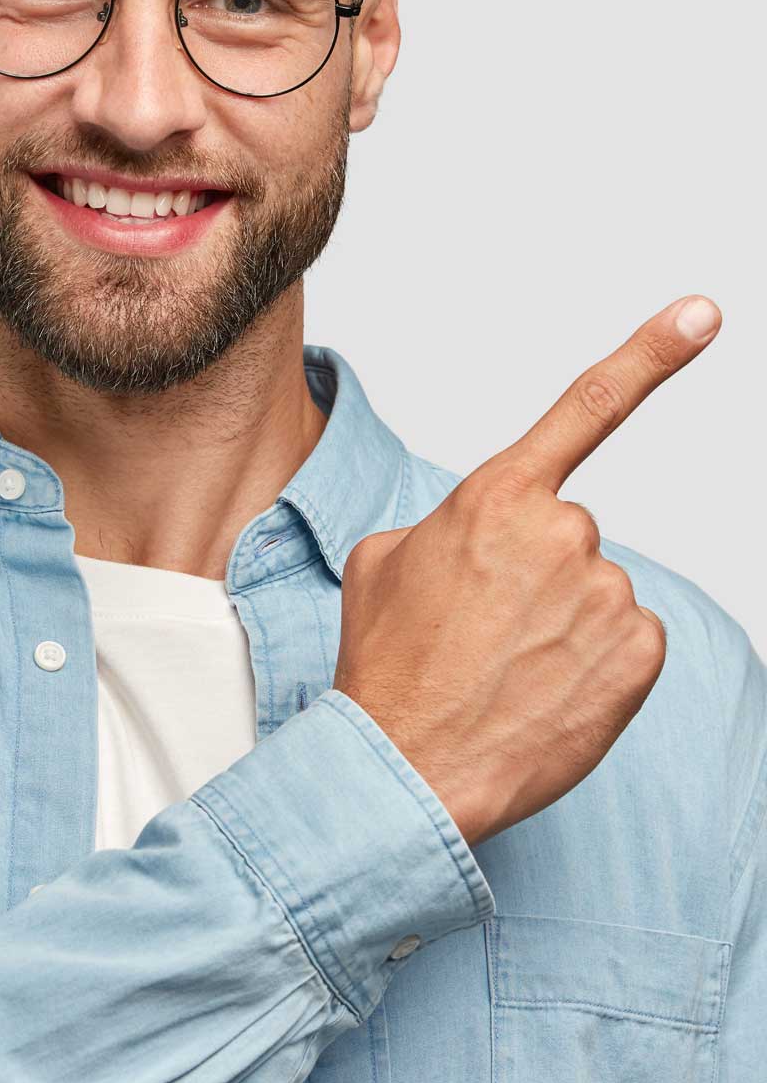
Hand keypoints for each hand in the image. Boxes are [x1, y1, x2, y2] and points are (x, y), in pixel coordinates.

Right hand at [332, 294, 722, 847]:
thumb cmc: (386, 668)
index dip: (654, 353)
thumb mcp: (379, 564)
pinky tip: (544, 694)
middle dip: (535, 578)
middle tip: (481, 634)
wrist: (404, 769)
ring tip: (502, 672)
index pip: (587, 407)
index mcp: (496, 497)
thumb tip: (476, 539)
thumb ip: (443, 526)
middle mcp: (563, 532)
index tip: (704, 313)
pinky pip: (629, 644)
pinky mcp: (639, 655)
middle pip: (570, 536)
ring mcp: (607, 594)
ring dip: (562, 628)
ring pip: (599, 594)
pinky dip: (595, 669)